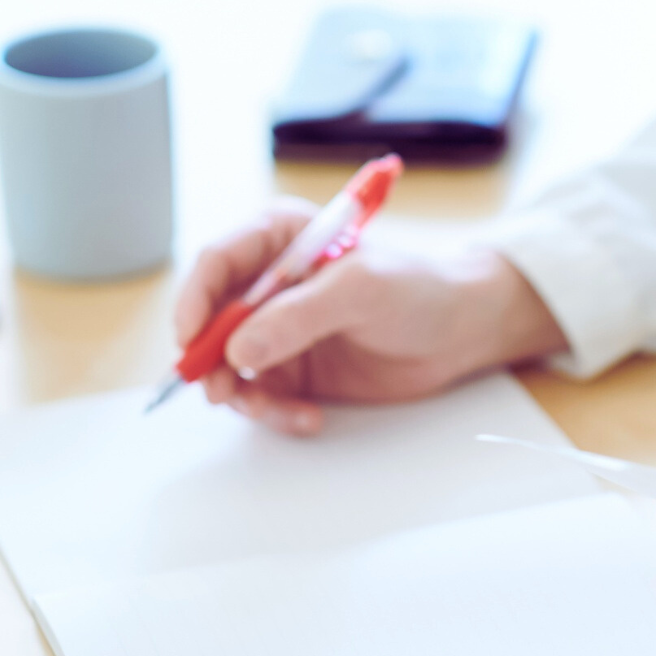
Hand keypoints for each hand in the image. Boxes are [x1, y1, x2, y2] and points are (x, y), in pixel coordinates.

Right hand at [174, 199, 565, 434]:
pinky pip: (264, 396)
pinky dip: (276, 413)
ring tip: (276, 410)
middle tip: (223, 391)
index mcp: (279, 238)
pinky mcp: (296, 370)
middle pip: (212, 320)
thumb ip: (298, 317)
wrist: (462, 329)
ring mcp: (280, 330)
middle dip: (211, 360)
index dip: (196, 301)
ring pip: (231, 366)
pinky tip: (309, 416)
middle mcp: (270, 284)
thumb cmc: (420, 287)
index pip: (217, 263)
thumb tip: (240, 348)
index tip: (192, 340)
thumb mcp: (360, 291)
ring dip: (244, 395)